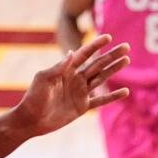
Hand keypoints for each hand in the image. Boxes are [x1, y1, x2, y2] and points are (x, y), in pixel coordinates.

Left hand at [11, 34, 130, 137]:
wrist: (30, 120)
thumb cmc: (33, 98)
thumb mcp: (43, 79)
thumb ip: (59, 66)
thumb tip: (73, 51)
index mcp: (65, 71)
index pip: (84, 55)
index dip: (95, 46)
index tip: (108, 37)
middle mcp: (75, 79)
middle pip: (97, 65)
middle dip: (111, 55)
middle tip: (126, 47)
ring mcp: (80, 93)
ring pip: (101, 78)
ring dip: (114, 69)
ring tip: (126, 60)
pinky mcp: (82, 107)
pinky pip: (100, 100)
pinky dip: (112, 97)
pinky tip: (126, 91)